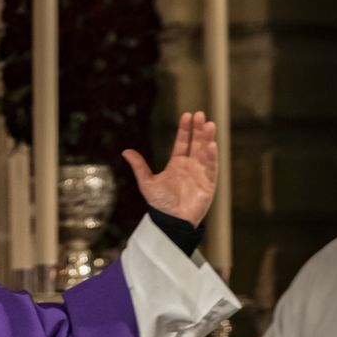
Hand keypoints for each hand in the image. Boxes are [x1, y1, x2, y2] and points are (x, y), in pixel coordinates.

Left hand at [121, 111, 217, 226]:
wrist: (171, 222)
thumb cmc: (160, 204)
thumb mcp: (147, 182)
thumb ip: (139, 166)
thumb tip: (125, 151)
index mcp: (177, 164)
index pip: (182, 143)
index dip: (185, 129)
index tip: (187, 115)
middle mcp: (190, 166)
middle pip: (195, 143)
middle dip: (198, 129)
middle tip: (199, 114)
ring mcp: (200, 174)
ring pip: (205, 152)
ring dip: (207, 139)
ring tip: (209, 124)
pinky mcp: (208, 183)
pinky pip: (210, 167)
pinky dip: (211, 156)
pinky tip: (211, 144)